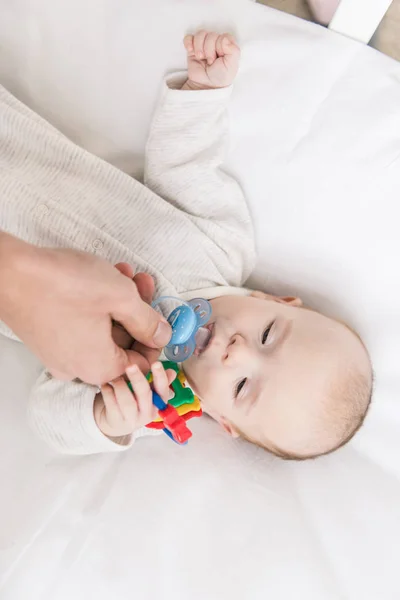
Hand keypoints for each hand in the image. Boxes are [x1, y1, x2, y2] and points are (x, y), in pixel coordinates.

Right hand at [0, 233, 170, 383]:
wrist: (9, 271)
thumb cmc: (65, 285)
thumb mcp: (121, 297)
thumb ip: (149, 321)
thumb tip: (164, 336)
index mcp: (101, 368)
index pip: (143, 363)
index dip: (155, 335)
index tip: (158, 311)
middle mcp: (79, 367)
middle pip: (122, 343)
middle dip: (137, 310)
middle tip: (142, 282)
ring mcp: (59, 353)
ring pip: (102, 330)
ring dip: (117, 302)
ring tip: (123, 272)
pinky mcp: (46, 337)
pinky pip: (80, 326)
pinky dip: (95, 305)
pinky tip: (101, 277)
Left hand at [94, 362, 175, 437]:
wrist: (115, 423)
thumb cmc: (134, 402)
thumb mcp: (147, 393)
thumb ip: (158, 382)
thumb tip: (173, 372)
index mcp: (158, 404)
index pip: (162, 390)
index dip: (160, 377)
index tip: (156, 363)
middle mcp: (147, 413)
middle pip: (144, 394)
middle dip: (137, 378)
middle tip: (130, 366)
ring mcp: (131, 420)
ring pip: (127, 401)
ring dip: (120, 385)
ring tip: (115, 378)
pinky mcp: (116, 422)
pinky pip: (111, 404)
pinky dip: (108, 391)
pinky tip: (106, 385)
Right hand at [183, 31, 239, 89]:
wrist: (205, 86)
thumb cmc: (220, 77)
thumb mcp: (232, 66)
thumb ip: (234, 50)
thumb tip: (225, 38)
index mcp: (227, 46)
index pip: (224, 36)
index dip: (220, 45)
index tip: (219, 57)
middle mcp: (216, 44)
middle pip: (211, 35)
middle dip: (209, 49)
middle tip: (210, 62)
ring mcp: (203, 45)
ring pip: (200, 34)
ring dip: (199, 47)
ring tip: (201, 58)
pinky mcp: (193, 49)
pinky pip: (188, 38)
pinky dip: (188, 43)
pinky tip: (191, 51)